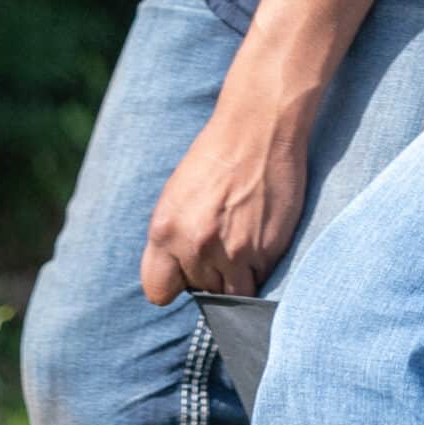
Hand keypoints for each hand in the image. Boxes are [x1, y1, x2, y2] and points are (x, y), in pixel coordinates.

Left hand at [140, 110, 310, 304]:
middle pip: (201, 291)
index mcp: (164, 230)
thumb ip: (173, 239)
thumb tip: (182, 276)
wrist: (258, 129)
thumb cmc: (216, 157)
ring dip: (238, 278)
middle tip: (224, 242)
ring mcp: (234, 252)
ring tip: (244, 244)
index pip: (157, 291)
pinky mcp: (267, 251)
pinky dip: (262, 267)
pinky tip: (262, 237)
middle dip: (211, 275)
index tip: (187, 272)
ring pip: (234, 295)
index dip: (175, 283)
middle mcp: (195, 245)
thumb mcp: (176, 196)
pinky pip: (262, 280)